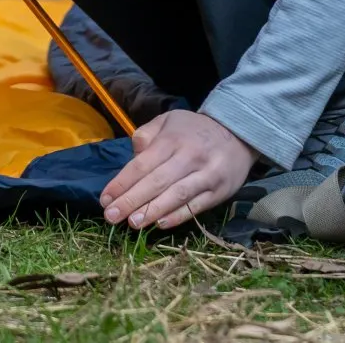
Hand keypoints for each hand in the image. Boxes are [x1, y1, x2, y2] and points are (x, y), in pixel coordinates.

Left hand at [99, 109, 257, 230]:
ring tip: (132, 223)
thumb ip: (147, 134)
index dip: (122, 183)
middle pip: (156, 182)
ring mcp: (206, 175)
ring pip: (176, 196)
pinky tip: (160, 224)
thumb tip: (133, 155)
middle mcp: (189, 157)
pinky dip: (178, 216)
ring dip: (152, 211)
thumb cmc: (195, 130)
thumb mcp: (169, 120)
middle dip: (131, 201)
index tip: (105, 199)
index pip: (142, 164)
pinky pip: (196, 206)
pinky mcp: (219, 191)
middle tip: (111, 217)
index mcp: (173, 139)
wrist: (239, 134)